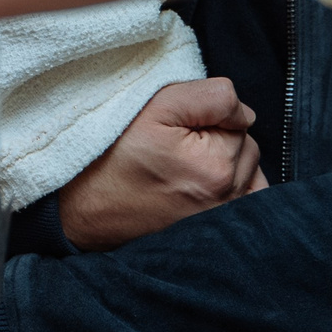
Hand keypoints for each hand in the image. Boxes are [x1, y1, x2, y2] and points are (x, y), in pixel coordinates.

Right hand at [57, 78, 265, 251]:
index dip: (209, 115)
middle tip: (176, 145)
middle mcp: (225, 198)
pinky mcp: (215, 234)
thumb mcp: (156, 106)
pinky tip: (205, 186)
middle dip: (220, 138)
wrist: (84, 209)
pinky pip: (246, 201)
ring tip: (184, 167)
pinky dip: (235, 189)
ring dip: (226, 163)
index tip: (177, 126)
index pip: (240, 119)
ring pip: (246, 172)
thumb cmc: (113, 155)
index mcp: (215, 165)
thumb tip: (244, 112)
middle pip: (245, 147)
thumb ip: (211, 97)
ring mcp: (221, 220)